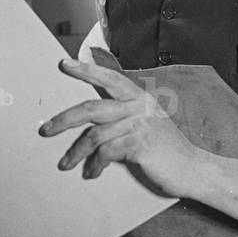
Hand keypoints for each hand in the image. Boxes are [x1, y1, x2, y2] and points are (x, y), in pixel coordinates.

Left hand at [38, 58, 200, 196]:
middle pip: (91, 108)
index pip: (109, 77)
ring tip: (66, 163)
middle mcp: (139, 107)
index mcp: (140, 97)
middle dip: (64, 119)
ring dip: (76, 152)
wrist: (192, 169)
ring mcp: (139, 125)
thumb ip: (125, 116)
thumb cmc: (166, 149)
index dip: (86, 70)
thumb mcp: (147, 124)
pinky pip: (105, 153)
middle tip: (45, 130)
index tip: (64, 64)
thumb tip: (91, 123)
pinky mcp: (139, 144)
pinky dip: (94, 165)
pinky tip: (92, 173)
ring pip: (94, 135)